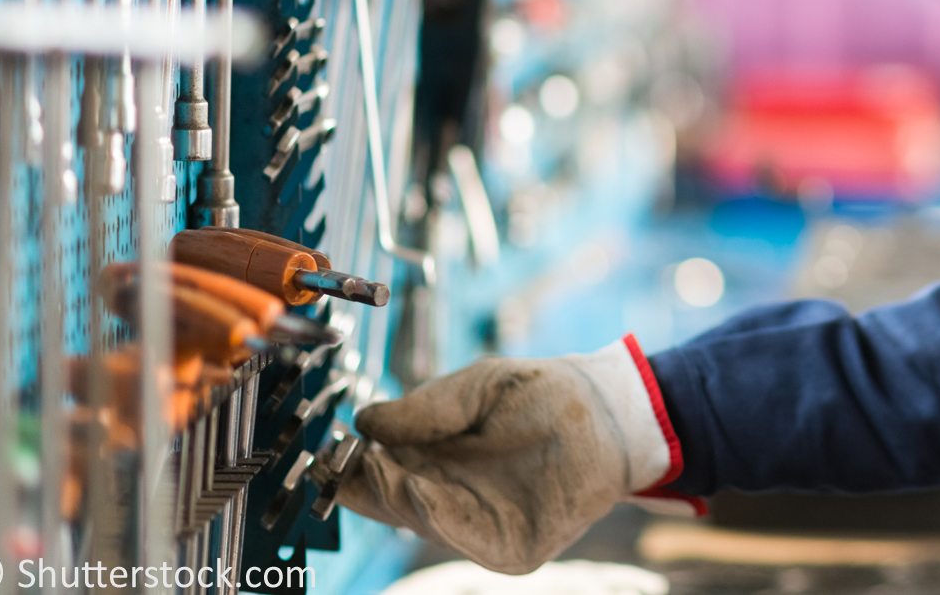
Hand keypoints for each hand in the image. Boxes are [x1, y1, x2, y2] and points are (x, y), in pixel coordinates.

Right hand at [338, 336, 691, 573]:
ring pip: (419, 522)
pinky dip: (436, 517)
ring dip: (393, 499)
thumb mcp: (476, 390)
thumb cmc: (545, 394)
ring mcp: (479, 528)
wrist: (611, 410)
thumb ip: (424, 409)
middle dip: (363, 485)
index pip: (377, 475)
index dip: (350, 465)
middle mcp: (450, 500)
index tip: (329, 445)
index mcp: (434, 465)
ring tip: (376, 468)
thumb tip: (362, 422)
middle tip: (342, 460)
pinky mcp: (511, 549)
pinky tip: (417, 488)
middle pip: (389, 504)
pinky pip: (463, 539)